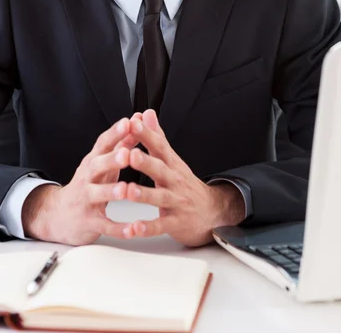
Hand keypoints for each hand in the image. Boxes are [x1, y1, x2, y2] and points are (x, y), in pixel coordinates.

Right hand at [22, 116, 140, 244]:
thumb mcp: (103, 162)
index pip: (103, 144)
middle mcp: (87, 178)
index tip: (129, 122)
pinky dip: (118, 228)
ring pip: (97, 194)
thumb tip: (138, 121)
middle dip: (111, 160)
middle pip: (96, 166)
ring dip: (111, 191)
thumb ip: (121, 143)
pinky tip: (132, 230)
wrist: (58, 214)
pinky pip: (104, 226)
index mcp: (93, 161)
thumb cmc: (88, 184)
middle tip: (127, 153)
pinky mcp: (88, 221)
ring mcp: (85, 200)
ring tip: (126, 189)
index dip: (115, 133)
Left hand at [123, 110, 245, 246]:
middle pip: (160, 170)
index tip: (133, 123)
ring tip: (128, 191)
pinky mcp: (176, 223)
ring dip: (144, 195)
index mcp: (171, 164)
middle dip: (145, 162)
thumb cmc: (185, 184)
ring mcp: (176, 202)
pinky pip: (161, 225)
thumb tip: (147, 113)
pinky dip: (148, 227)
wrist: (213, 212)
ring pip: (159, 198)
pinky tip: (135, 228)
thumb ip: (157, 137)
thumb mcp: (172, 159)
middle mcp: (174, 181)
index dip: (147, 134)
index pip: (159, 146)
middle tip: (129, 154)